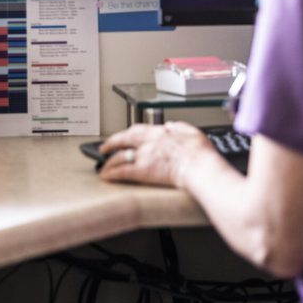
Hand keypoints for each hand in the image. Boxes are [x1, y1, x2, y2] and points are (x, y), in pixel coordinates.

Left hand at [98, 121, 218, 187]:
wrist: (200, 166)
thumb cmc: (199, 153)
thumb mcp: (191, 132)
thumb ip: (179, 127)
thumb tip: (171, 125)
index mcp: (160, 132)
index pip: (138, 130)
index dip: (127, 133)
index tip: (123, 136)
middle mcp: (148, 142)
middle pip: (123, 140)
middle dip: (111, 143)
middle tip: (103, 148)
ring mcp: (144, 156)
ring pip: (120, 156)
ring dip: (109, 161)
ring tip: (103, 166)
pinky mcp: (142, 171)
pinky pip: (122, 171)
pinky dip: (111, 173)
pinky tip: (106, 176)